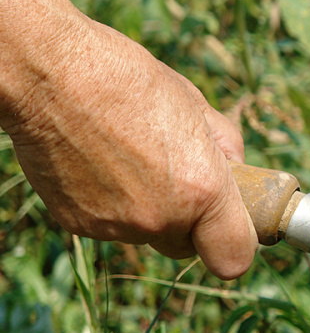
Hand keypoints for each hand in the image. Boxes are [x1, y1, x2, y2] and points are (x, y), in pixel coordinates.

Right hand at [2, 17, 257, 278]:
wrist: (51, 74)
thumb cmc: (129, 80)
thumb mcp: (196, 105)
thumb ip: (225, 149)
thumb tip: (236, 172)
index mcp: (202, 190)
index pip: (234, 258)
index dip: (235, 243)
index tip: (231, 227)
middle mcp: (160, 218)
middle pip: (186, 246)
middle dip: (188, 222)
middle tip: (176, 177)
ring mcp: (116, 226)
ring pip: (145, 232)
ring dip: (145, 207)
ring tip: (127, 155)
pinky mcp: (77, 223)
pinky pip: (108, 223)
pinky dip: (108, 202)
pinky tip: (98, 161)